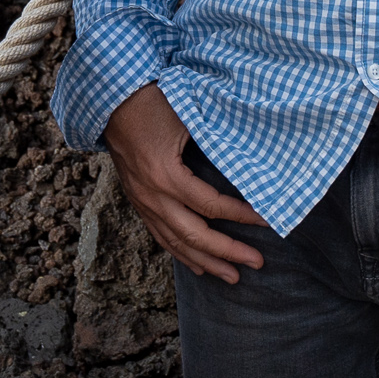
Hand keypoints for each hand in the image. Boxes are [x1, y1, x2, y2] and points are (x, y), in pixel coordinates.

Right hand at [108, 84, 268, 283]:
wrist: (112, 100)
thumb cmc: (154, 104)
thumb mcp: (189, 119)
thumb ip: (215, 145)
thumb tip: (251, 166)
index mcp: (166, 176)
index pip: (211, 206)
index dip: (241, 216)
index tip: (267, 221)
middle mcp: (152, 196)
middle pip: (194, 235)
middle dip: (228, 252)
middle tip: (257, 263)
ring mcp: (142, 202)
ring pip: (176, 243)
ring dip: (206, 262)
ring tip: (232, 277)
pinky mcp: (138, 201)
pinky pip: (160, 236)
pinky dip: (181, 254)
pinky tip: (198, 266)